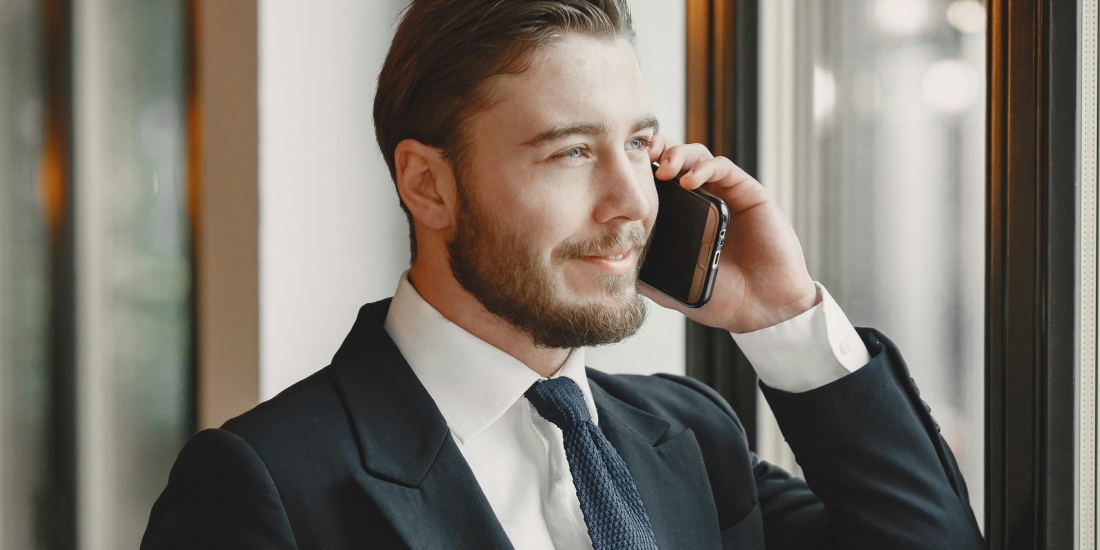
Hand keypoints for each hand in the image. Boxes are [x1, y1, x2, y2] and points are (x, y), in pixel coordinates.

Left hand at [640, 135, 819, 333]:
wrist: (763, 308)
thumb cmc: (724, 298)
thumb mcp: (674, 288)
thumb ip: (648, 276)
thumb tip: (614, 267)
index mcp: (684, 218)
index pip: (659, 181)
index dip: (642, 169)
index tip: (625, 171)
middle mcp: (704, 200)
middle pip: (677, 159)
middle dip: (659, 150)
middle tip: (643, 157)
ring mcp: (726, 194)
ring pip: (698, 156)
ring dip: (679, 154)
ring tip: (665, 169)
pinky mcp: (749, 193)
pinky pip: (724, 168)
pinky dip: (704, 167)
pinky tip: (689, 180)